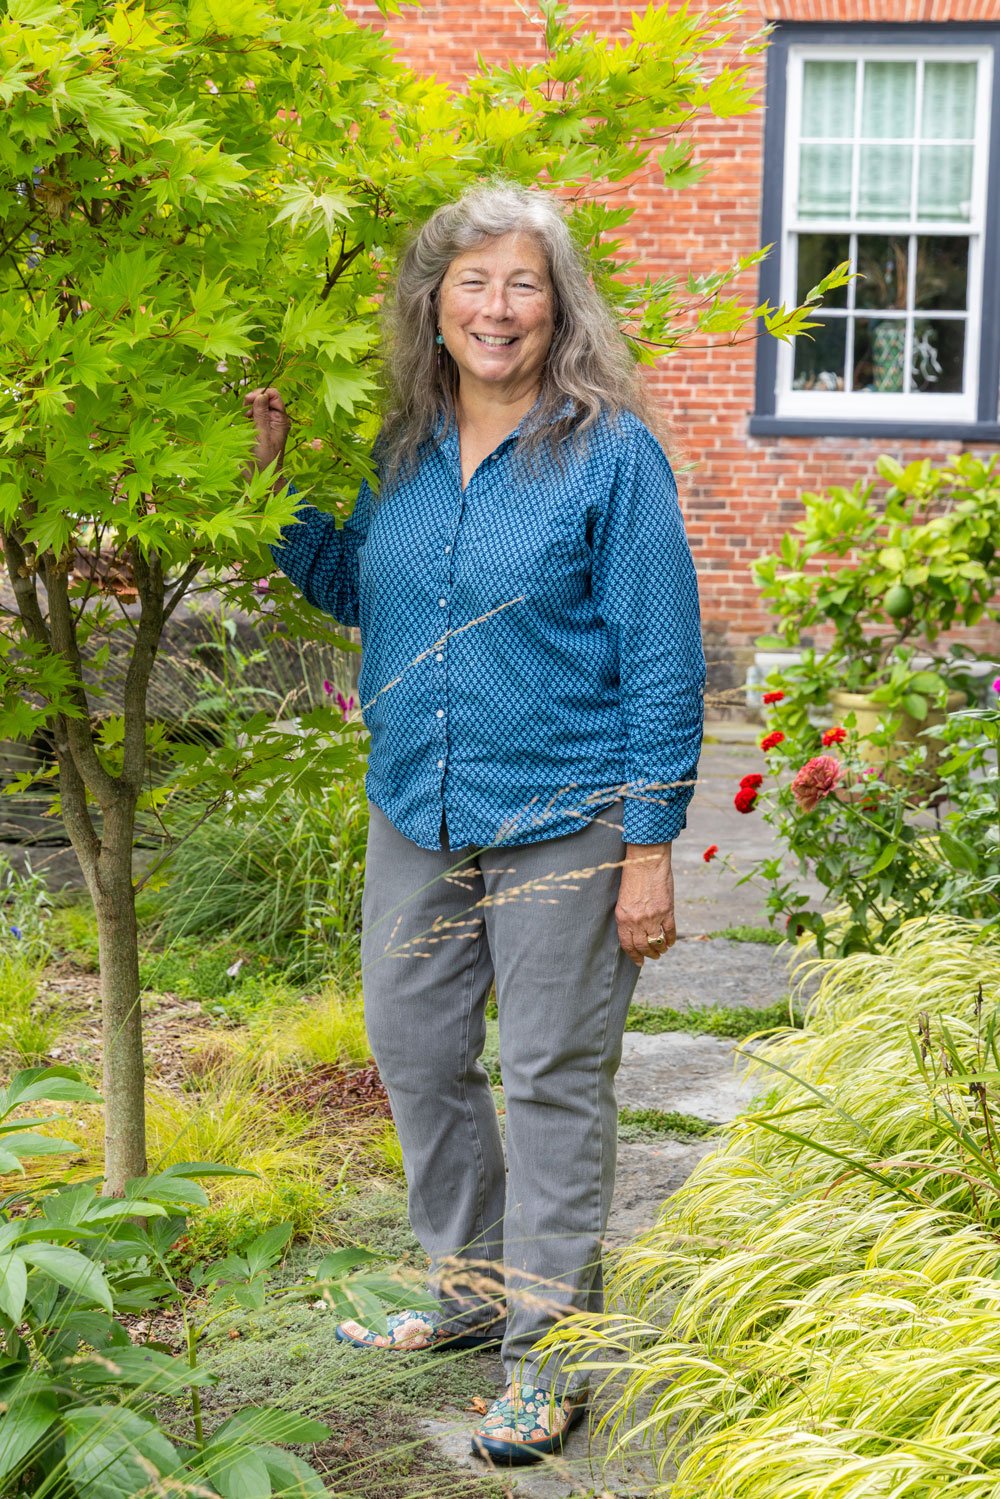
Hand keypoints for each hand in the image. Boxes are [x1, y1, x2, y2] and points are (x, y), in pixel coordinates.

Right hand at [242, 386, 290, 476]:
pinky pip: (253, 416)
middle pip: (265, 398)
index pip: (274, 395)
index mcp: (281, 419)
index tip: (249, 399)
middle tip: (245, 411)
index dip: (261, 393)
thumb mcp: (262, 434)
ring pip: (257, 406)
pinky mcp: (259, 428)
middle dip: (253, 400)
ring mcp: (267, 423)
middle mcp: (275, 419)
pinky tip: (243, 423)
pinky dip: (246, 416)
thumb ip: (261, 414)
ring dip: (249, 409)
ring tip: (244, 419)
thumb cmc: (265, 458)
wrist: (262, 475)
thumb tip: (261, 395)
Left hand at [616, 844, 675, 967]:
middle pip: (643, 947)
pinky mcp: (667, 911)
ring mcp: (653, 917)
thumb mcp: (623, 900)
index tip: (638, 961)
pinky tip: (670, 943)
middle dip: (647, 955)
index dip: (634, 956)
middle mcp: (637, 920)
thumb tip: (635, 932)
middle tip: (651, 957)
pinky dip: (671, 940)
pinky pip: (670, 932)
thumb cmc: (633, 877)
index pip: (627, 945)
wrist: (646, 861)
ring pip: (657, 942)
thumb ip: (628, 917)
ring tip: (661, 951)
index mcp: (623, 918)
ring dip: (659, 950)